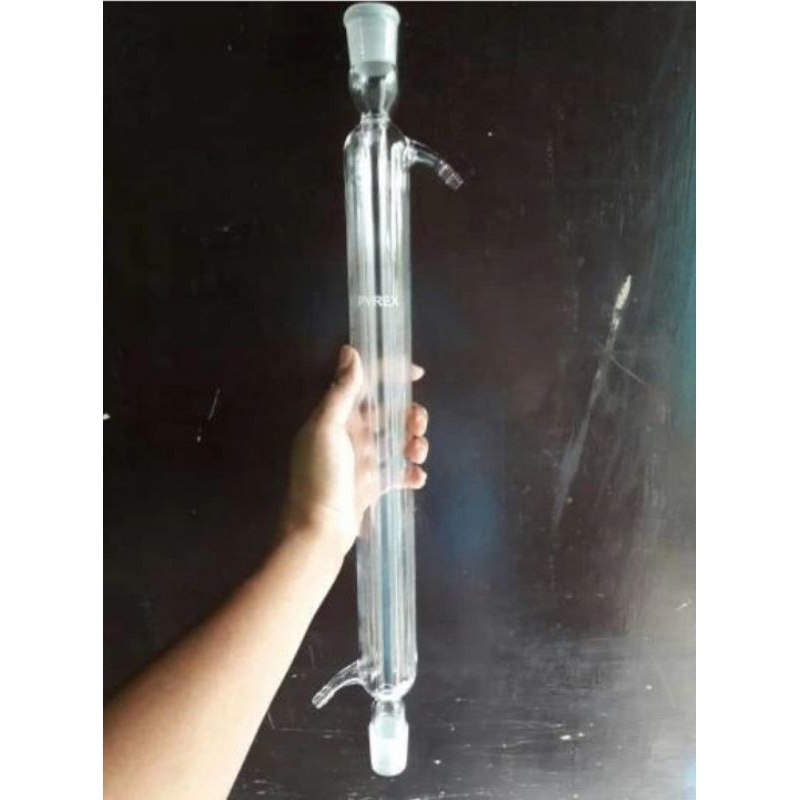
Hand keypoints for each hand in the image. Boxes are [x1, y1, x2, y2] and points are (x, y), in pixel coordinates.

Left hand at [284, 345, 429, 558]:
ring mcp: (364, 459)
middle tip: (416, 426)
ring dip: (415, 442)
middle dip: (411, 414)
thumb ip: (341, 392)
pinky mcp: (373, 484)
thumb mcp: (327, 429)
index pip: (368, 383)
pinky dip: (411, 473)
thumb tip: (350, 350)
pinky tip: (415, 479)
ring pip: (399, 439)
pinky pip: (399, 472)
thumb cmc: (319, 476)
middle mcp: (353, 433)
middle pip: (391, 412)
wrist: (318, 529)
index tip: (418, 374)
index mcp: (339, 415)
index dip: (392, 373)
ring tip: (415, 455)